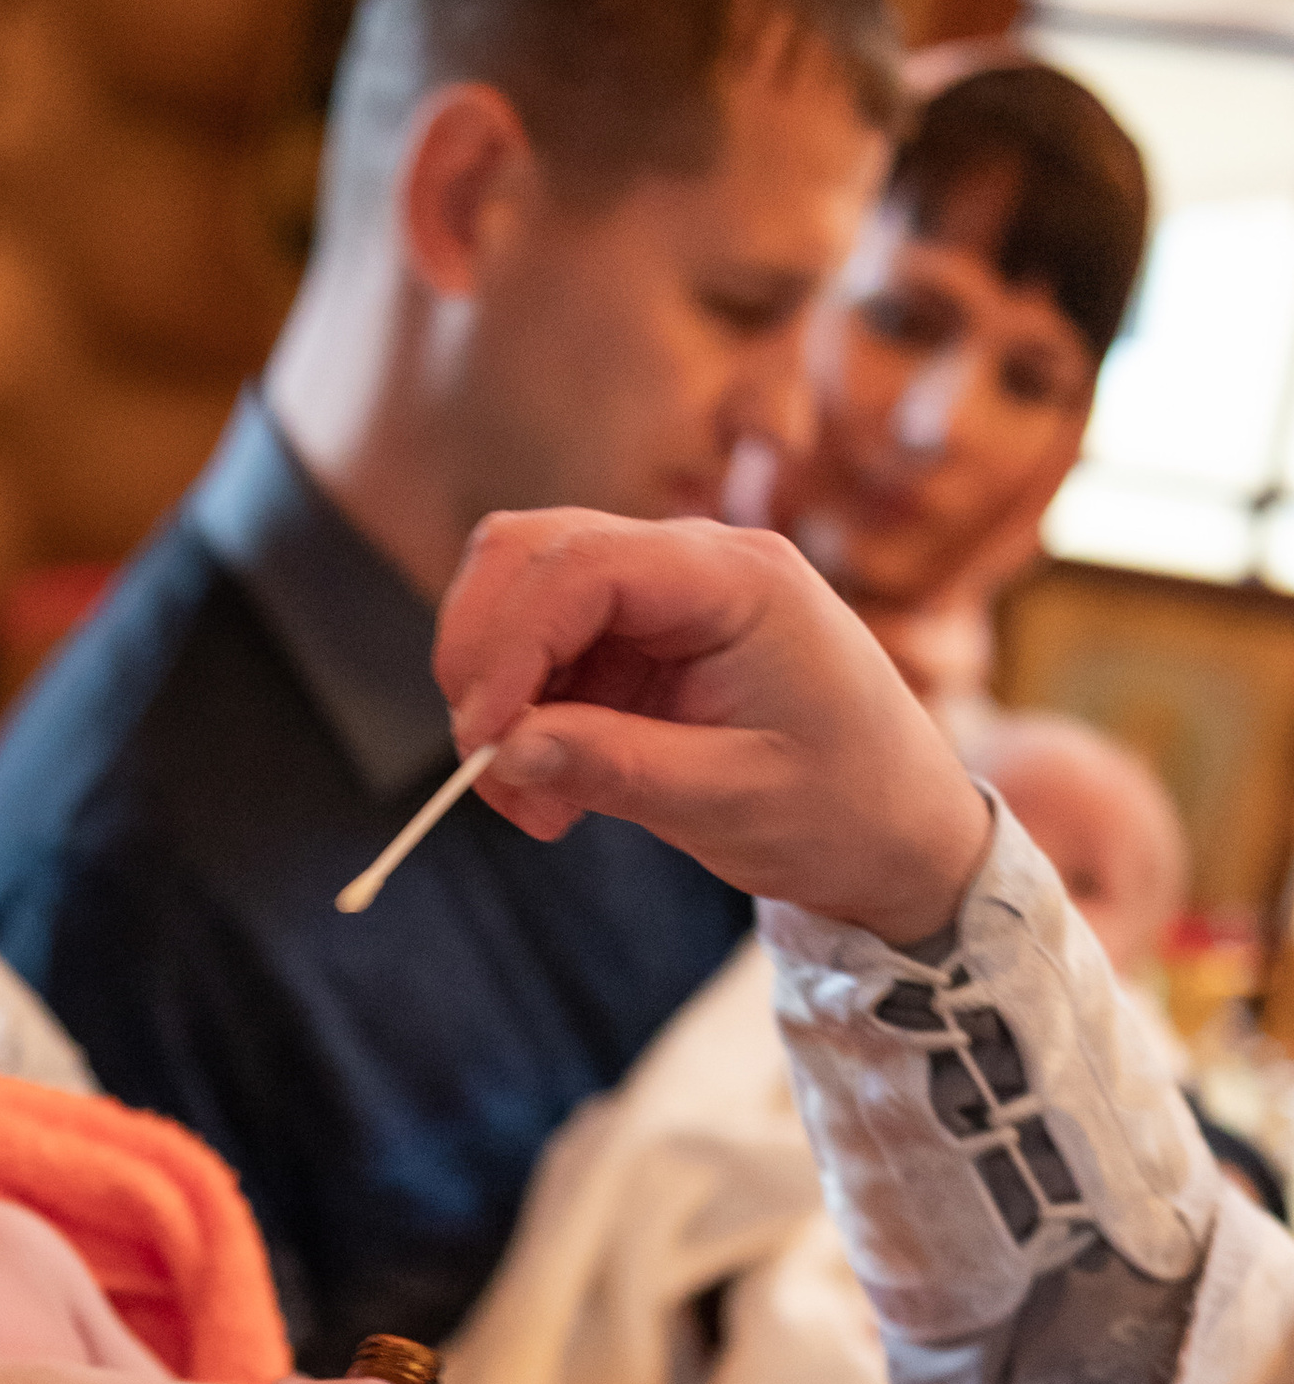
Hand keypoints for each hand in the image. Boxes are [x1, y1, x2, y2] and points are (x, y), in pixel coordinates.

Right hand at [436, 508, 992, 946]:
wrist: (899, 830)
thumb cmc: (841, 812)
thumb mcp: (730, 802)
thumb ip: (613, 768)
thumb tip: (501, 750)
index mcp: (741, 580)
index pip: (584, 564)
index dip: (510, 644)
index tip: (483, 743)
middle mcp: (698, 563)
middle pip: (533, 553)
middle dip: (485, 659)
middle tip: (486, 769)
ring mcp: (667, 594)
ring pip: (525, 598)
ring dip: (500, 697)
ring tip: (533, 801)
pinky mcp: (644, 638)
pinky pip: (547, 653)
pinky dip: (525, 719)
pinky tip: (557, 792)